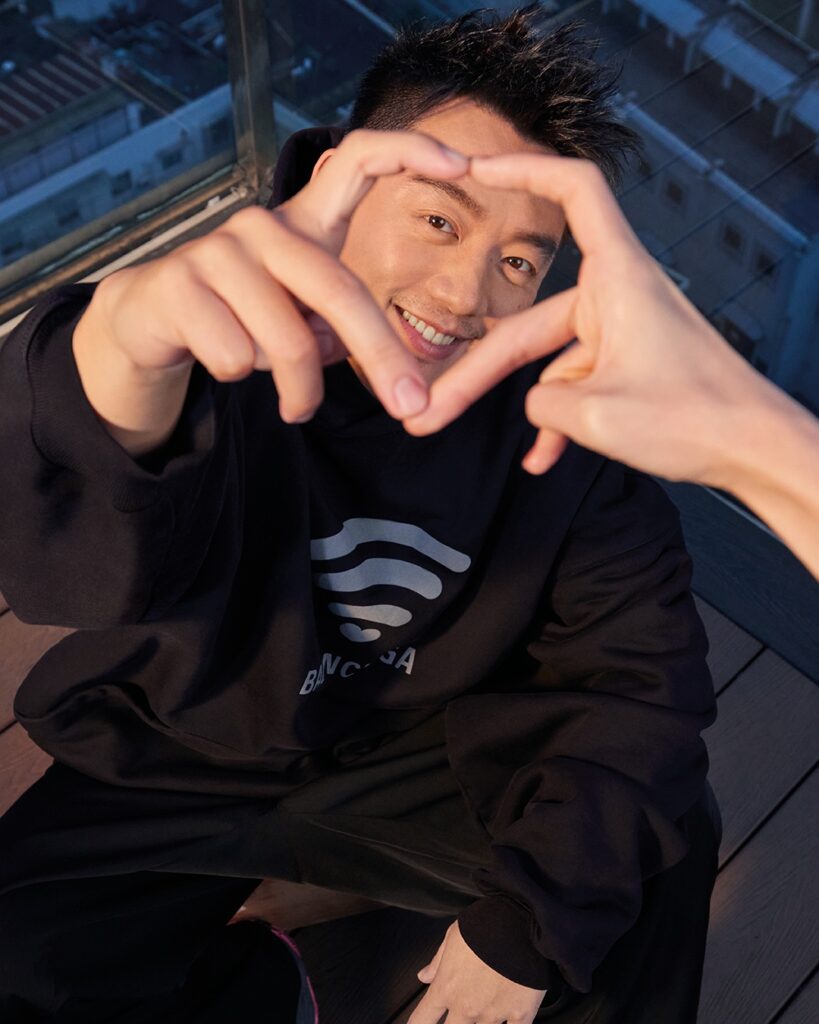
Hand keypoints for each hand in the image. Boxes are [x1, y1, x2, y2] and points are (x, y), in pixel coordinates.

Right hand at [92, 130, 467, 421]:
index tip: (461, 161)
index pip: (358, 160)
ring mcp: (217, 250)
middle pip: (339, 292)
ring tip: (294, 399)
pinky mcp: (179, 284)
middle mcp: (263, 225)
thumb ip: (342, 329)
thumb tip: (389, 375)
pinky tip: (227, 362)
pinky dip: (246, 381)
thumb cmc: (244, 317)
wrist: (149, 320)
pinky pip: (238, 358)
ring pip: (288, 344)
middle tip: (411, 408)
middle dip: (382, 358)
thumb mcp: (303, 319)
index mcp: (302, 223)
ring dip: (299, 389)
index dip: (409, 150)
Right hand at [404, 154, 768, 487]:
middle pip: (530, 322)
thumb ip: (543, 405)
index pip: (576, 192)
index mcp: (618, 279)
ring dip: (523, 409)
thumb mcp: (597, 416)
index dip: (526, 171)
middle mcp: (619, 297)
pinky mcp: (630, 365)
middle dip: (478, 374)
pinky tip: (541, 460)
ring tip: (490, 447)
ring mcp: (623, 333)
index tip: (478, 171)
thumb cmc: (698, 420)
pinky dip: (559, 421)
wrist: (755, 452)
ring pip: (551, 364)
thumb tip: (533, 404)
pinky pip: (578, 385)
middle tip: (432, 409)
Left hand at [407, 921, 546, 1023]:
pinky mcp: (520, 1015)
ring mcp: (493, 1015)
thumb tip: (424, 975)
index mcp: (447, 987)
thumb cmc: (486, 924)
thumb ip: (437, 961)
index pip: (422, 1019)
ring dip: (482, 1022)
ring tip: (486, 1005)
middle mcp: (467, 1007)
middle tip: (460, 1013)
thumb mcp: (453, 935)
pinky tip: (508, 1021)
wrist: (521, 924)